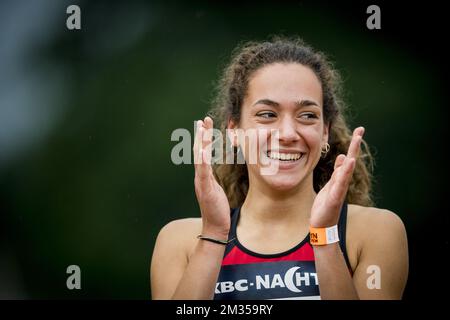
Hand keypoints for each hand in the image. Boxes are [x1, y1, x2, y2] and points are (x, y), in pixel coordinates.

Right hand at [193, 116, 230, 237]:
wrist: (215, 227)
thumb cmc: (217, 209)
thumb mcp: (216, 189)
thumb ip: (212, 178)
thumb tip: (212, 170)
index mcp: (203, 176)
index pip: (202, 153)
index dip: (203, 138)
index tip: (205, 124)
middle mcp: (200, 177)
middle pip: (198, 152)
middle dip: (201, 135)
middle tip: (203, 120)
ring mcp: (201, 182)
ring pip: (199, 159)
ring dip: (200, 143)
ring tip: (202, 129)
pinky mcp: (205, 189)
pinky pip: (203, 172)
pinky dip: (202, 160)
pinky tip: (203, 150)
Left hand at [310, 127, 364, 227]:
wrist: (322, 227)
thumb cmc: (325, 206)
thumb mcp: (329, 186)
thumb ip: (336, 173)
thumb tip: (342, 156)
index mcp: (339, 179)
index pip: (347, 158)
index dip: (352, 145)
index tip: (359, 130)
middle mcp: (342, 183)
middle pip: (349, 161)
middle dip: (355, 145)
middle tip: (361, 129)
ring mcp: (339, 190)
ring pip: (346, 170)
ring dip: (351, 155)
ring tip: (356, 141)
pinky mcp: (333, 198)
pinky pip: (339, 184)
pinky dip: (344, 173)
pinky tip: (347, 162)